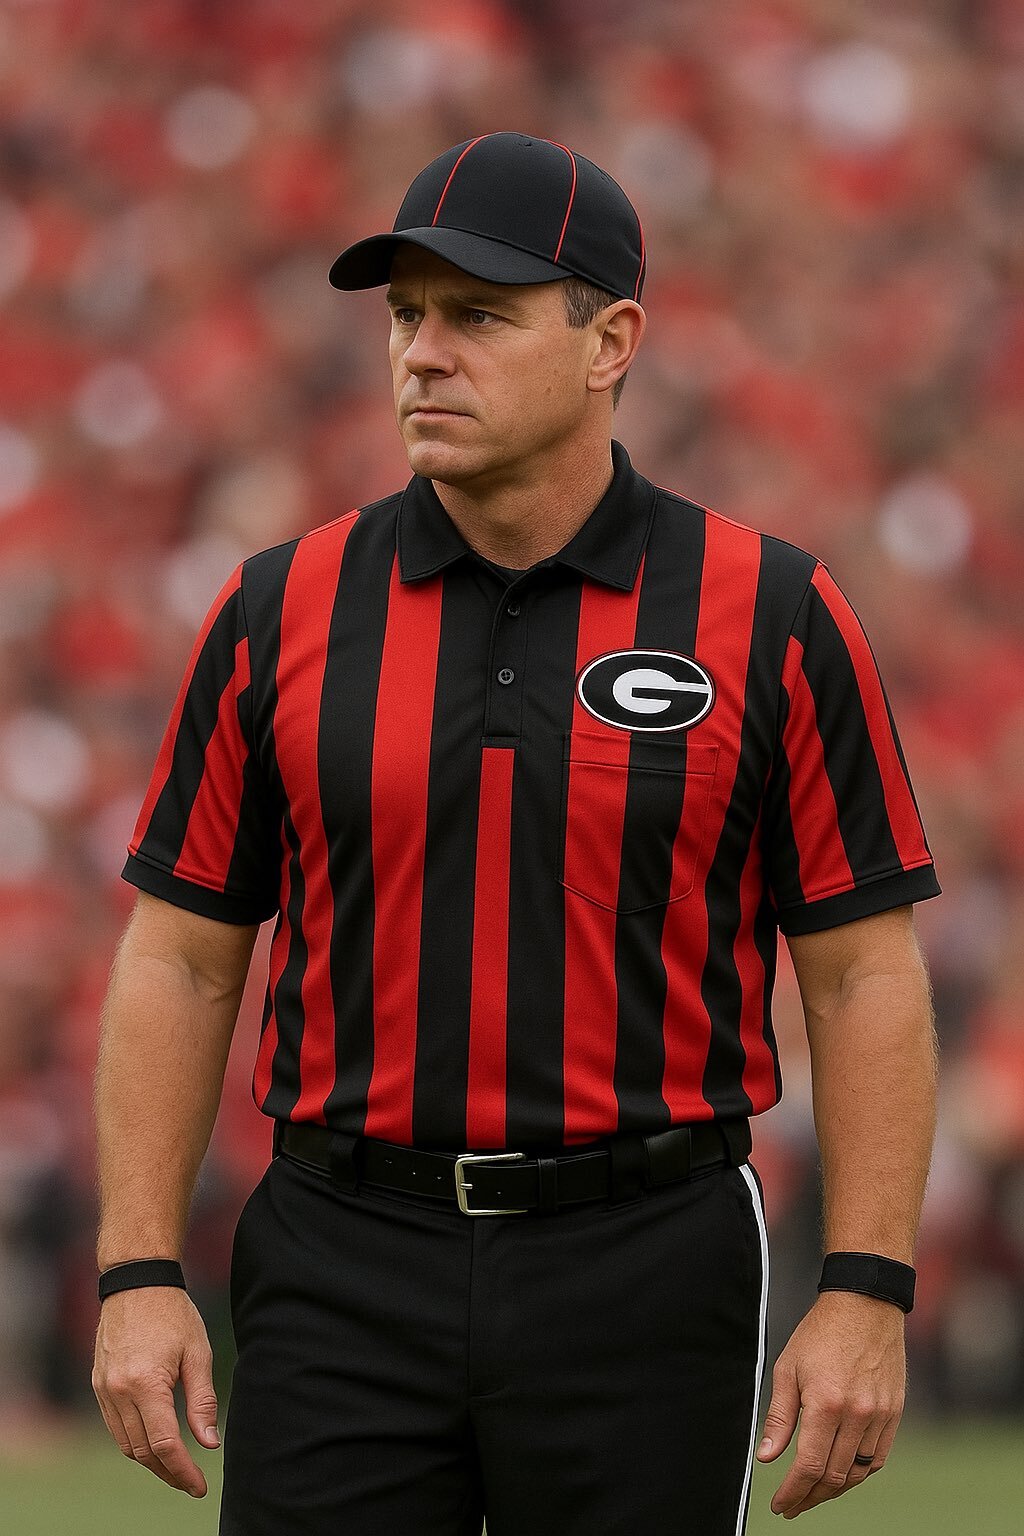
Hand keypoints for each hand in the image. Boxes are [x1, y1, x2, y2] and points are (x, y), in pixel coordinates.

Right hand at [92, 1286, 219, 1496]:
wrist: (137, 1282)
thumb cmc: (173, 1313)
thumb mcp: (198, 1353)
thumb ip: (203, 1401)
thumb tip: (209, 1443)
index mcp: (146, 1384)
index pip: (165, 1444)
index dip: (183, 1471)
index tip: (200, 1486)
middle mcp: (119, 1391)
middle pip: (142, 1451)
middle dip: (168, 1472)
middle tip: (191, 1482)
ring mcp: (104, 1389)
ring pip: (126, 1443)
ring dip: (150, 1461)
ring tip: (176, 1466)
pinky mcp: (98, 1384)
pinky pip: (115, 1426)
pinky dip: (134, 1441)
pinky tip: (153, 1441)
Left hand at [755, 1291, 905, 1518]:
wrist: (864, 1305)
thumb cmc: (820, 1334)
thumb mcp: (788, 1369)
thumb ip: (779, 1418)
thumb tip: (767, 1458)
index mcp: (826, 1404)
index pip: (809, 1467)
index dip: (793, 1492)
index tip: (780, 1504)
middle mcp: (857, 1415)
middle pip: (834, 1476)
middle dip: (810, 1497)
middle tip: (793, 1505)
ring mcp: (879, 1416)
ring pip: (858, 1473)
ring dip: (834, 1490)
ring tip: (814, 1494)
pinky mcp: (894, 1413)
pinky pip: (877, 1458)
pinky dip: (859, 1473)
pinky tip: (843, 1475)